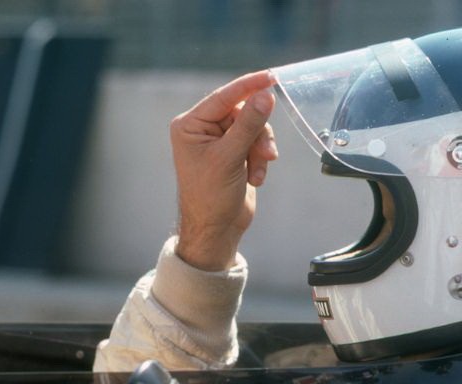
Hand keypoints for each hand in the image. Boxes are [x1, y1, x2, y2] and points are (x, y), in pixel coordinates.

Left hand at [170, 70, 278, 270]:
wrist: (215, 229)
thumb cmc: (211, 196)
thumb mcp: (230, 157)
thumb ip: (249, 124)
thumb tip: (265, 95)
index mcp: (190, 125)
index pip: (223, 97)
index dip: (248, 86)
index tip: (271, 77)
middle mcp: (202, 129)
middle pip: (243, 112)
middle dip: (257, 134)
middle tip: (266, 154)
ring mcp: (219, 141)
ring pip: (253, 128)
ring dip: (260, 149)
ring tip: (258, 171)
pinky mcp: (234, 153)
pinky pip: (256, 142)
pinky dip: (260, 159)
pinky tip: (255, 178)